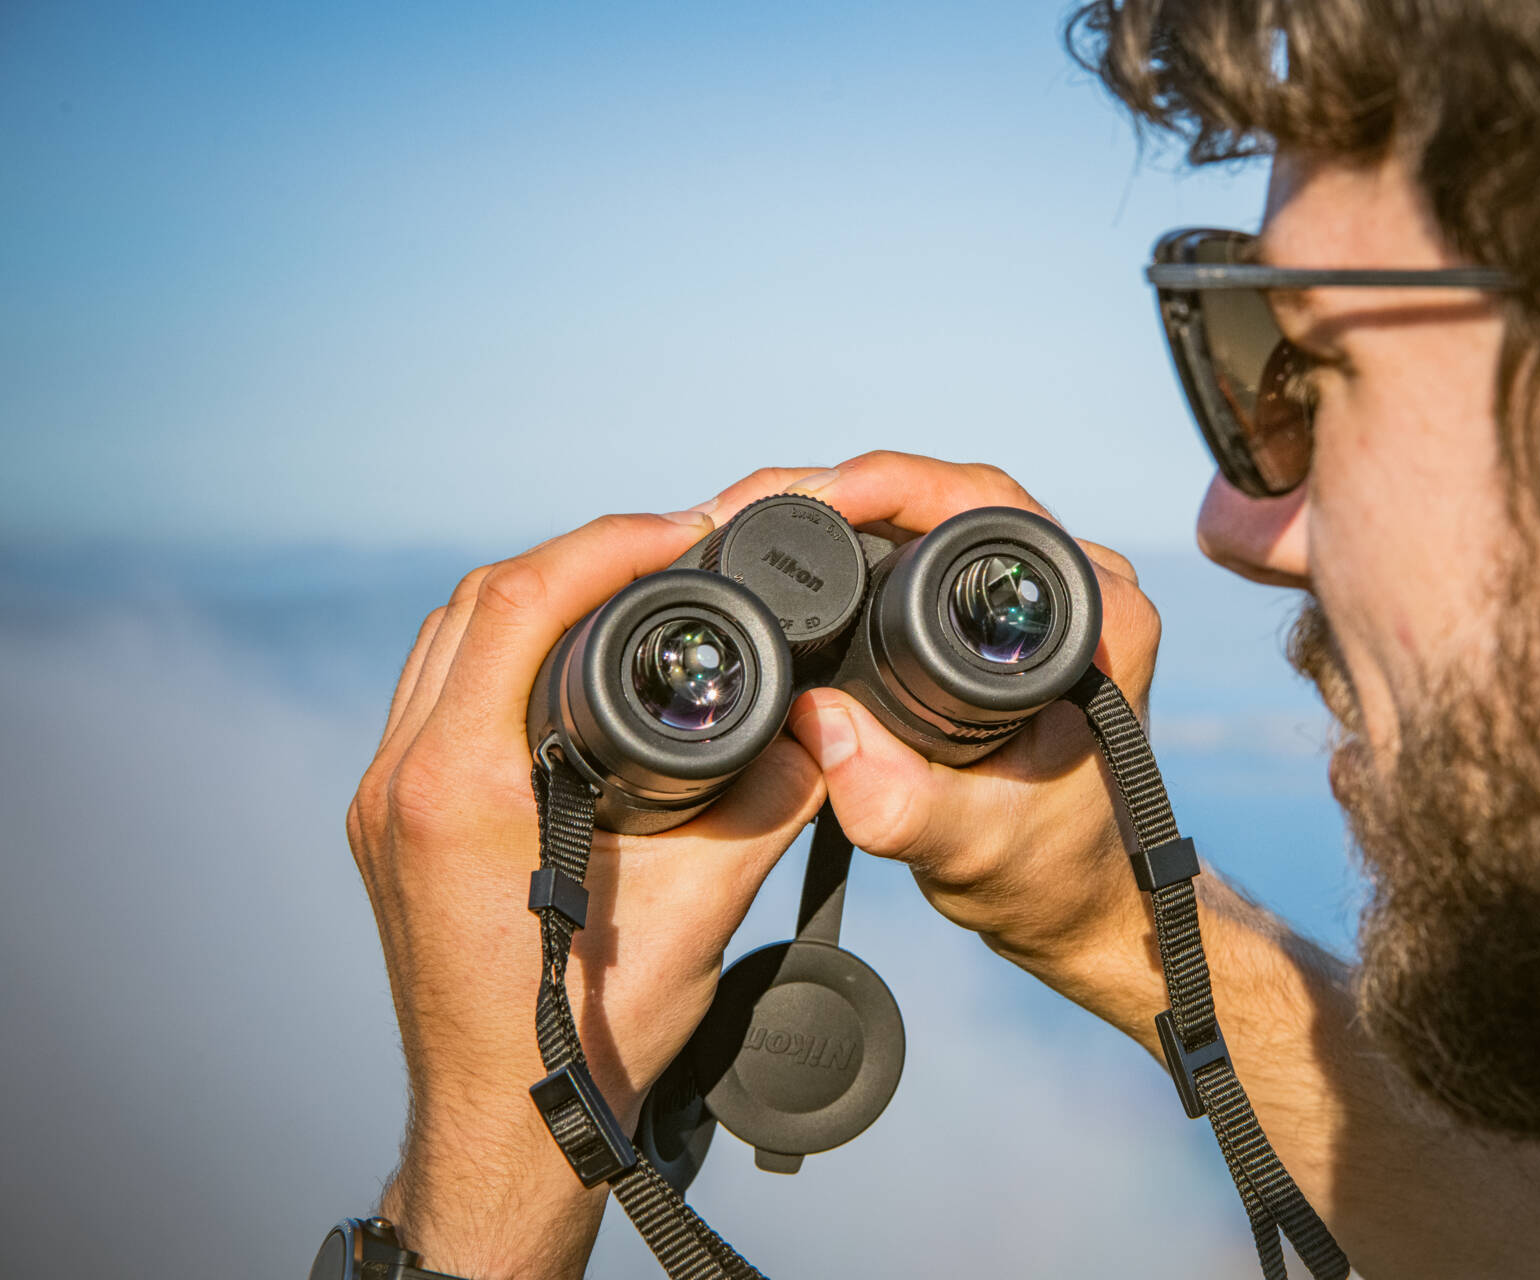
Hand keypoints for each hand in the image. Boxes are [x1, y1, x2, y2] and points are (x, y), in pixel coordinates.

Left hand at [346, 511, 823, 1279]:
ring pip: (445, 642)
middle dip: (579, 558)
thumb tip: (826, 730)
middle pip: (475, 602)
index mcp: (457, 789)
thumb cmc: (588, 1035)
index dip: (614, 546)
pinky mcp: (391, 823)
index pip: (522, 604)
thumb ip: (770, 806)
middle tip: (670, 551)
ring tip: (627, 590)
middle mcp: (400, 781)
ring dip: (531, 599)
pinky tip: (565, 667)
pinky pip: (434, 695)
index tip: (689, 533)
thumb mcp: (701, 910)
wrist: (509, 1123)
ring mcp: (384, 801)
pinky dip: (500, 653)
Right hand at [703, 454, 1169, 1028]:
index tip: (810, 498)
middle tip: (749, 504)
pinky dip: (866, 544)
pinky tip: (807, 556)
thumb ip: (899, 801)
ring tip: (760, 521)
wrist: (1078, 906)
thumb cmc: (1048, 876)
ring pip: (938, 515)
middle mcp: (1085, 589)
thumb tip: (815, 723)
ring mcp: (1048, 598)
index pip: (985, 508)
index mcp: (1099, 619)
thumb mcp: (970, 849)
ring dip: (850, 510)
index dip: (886, 486)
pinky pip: (934, 550)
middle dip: (843, 489)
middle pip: (951, 495)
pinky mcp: (1011, 618)